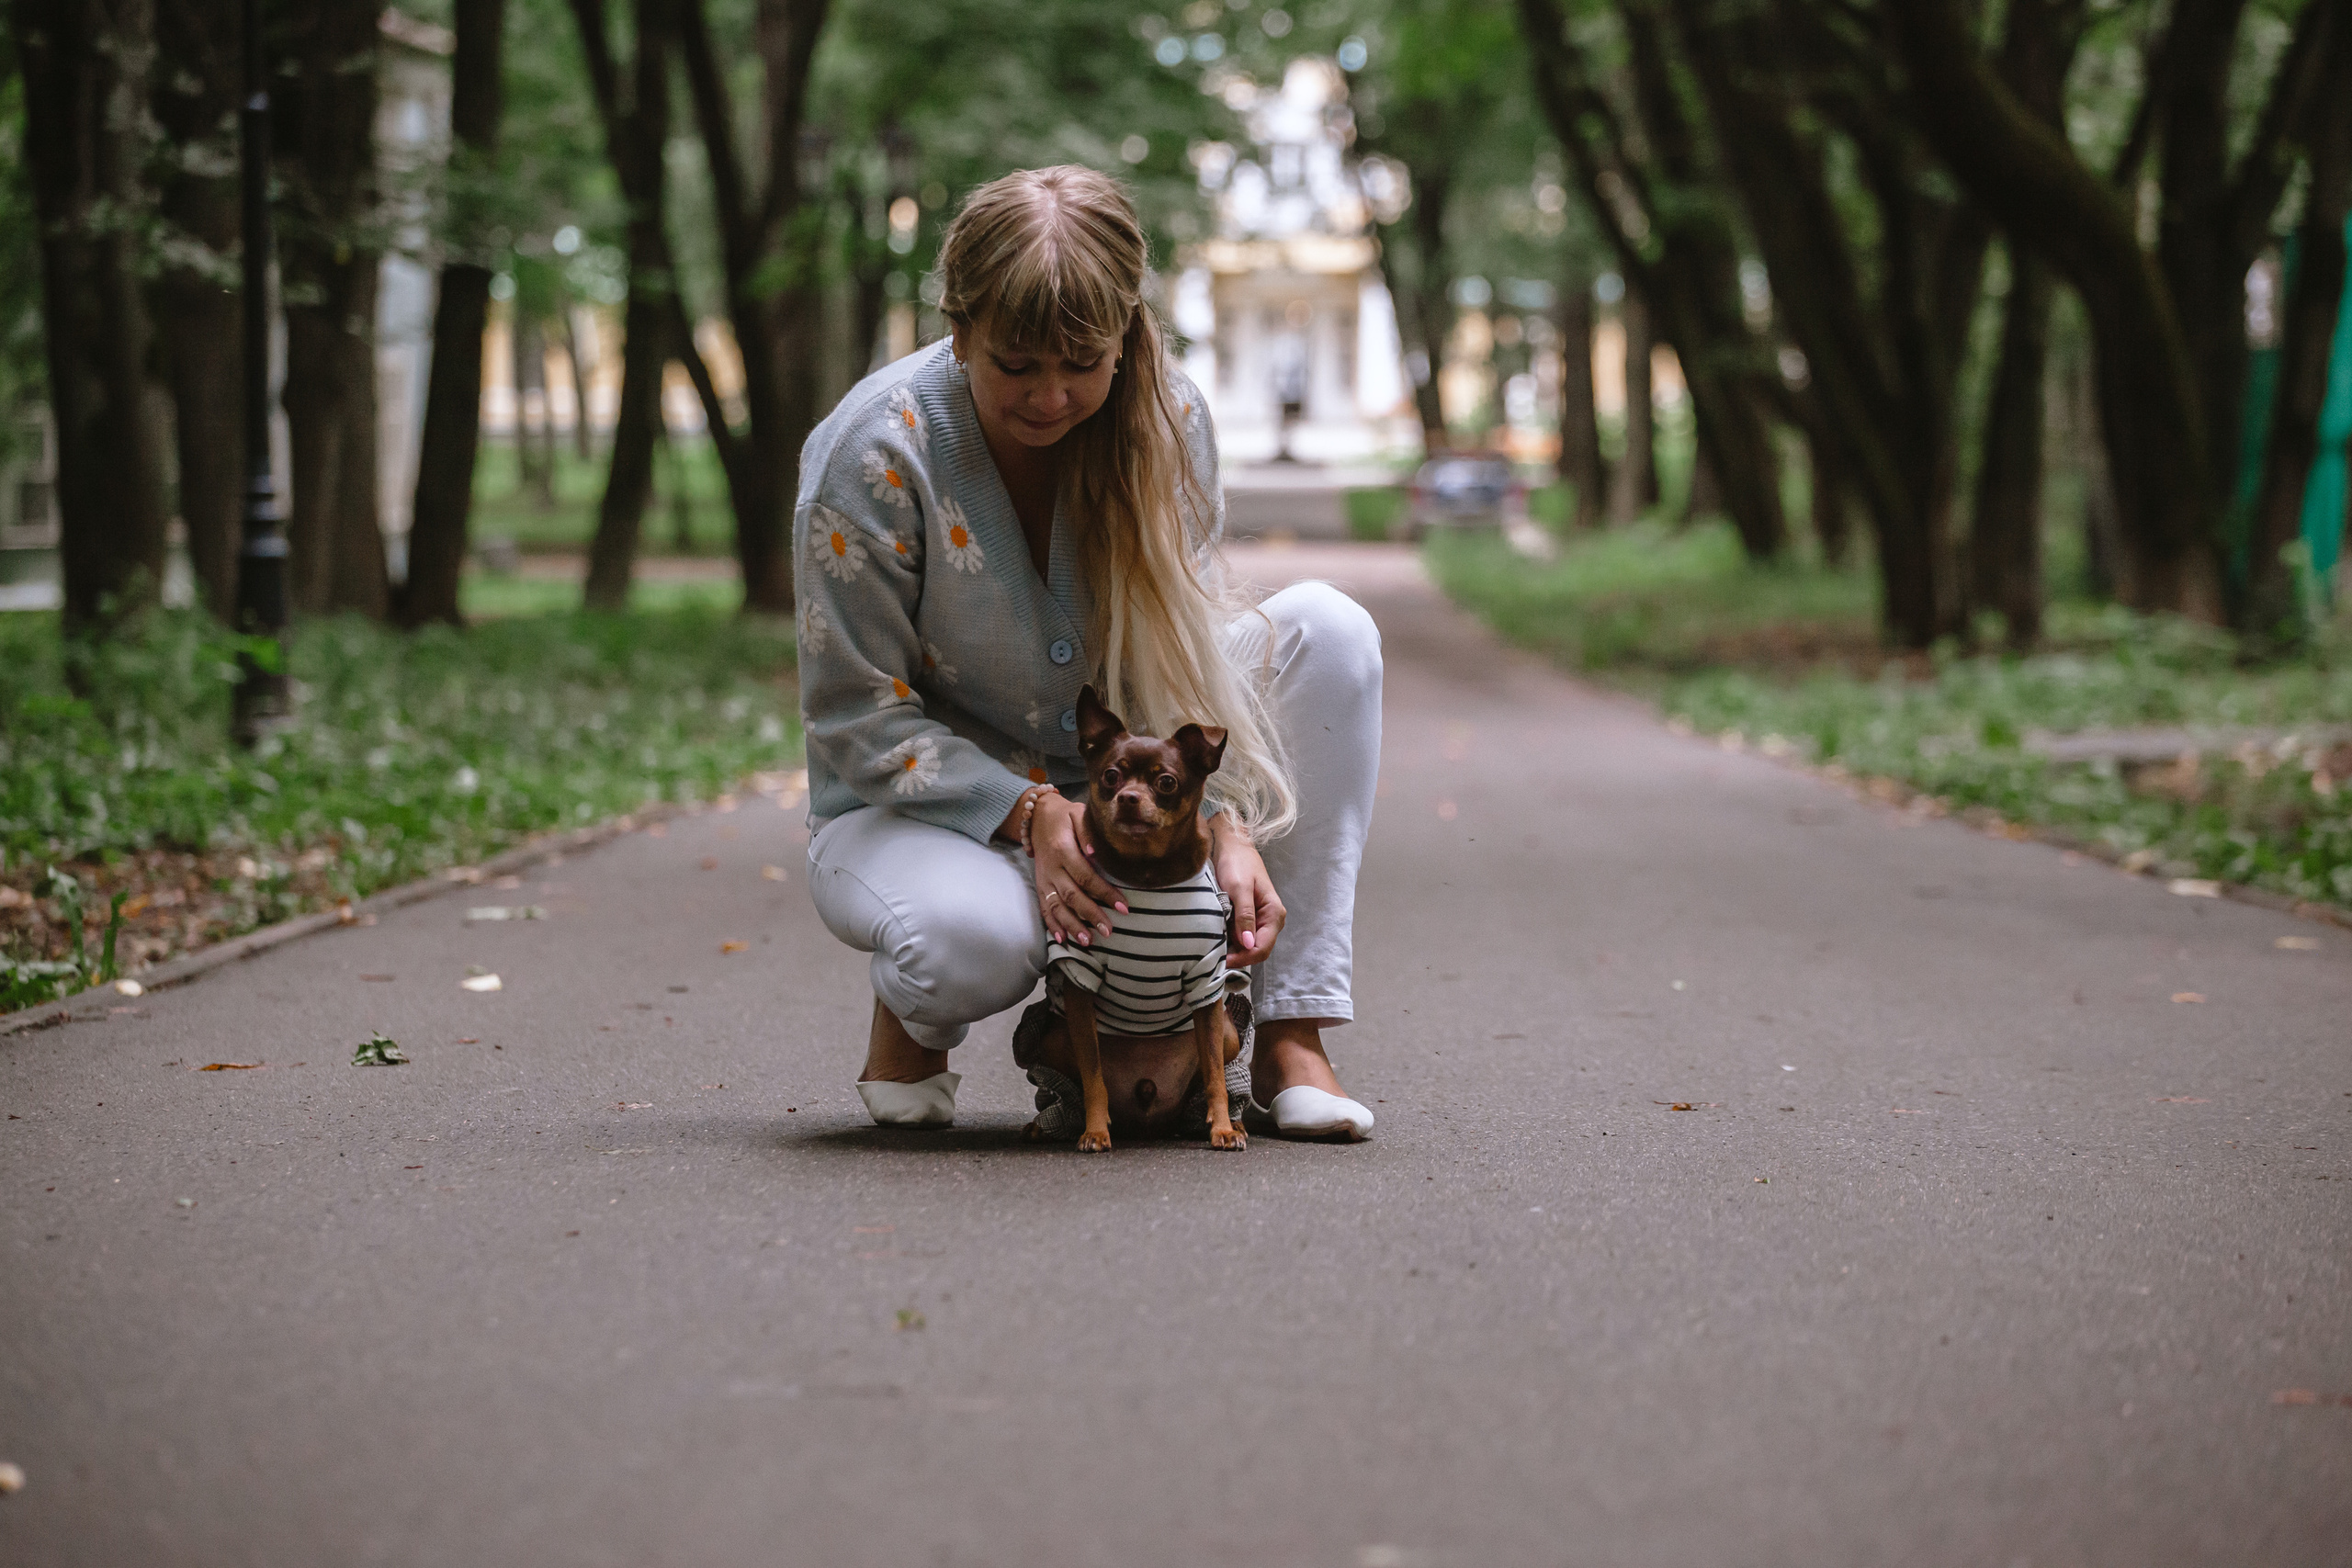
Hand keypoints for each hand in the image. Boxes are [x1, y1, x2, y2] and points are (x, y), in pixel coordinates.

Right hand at [1030, 793, 1124, 945]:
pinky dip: (1052, 924)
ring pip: (1056, 906)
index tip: (1123, 907)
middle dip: (1090, 915)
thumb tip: (1095, 852)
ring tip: (1087, 941)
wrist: (1035, 816)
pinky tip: (1063, 939)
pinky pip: (1044, 908)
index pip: (1086, 876)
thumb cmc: (1064, 816)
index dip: (1104, 893)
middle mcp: (1051, 868)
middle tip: (1108, 931)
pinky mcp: (1040, 885)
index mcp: (1063, 850)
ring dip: (1071, 925)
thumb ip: (1087, 831)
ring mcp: (1044, 879)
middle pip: (1071, 895)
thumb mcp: (1077, 813)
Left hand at [1210, 817, 1283, 966]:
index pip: (1262, 948)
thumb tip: (1249, 944)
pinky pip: (1240, 936)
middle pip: (1256, 950)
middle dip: (1237, 956)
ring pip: (1247, 945)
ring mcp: (1258, 919)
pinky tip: (1215, 938)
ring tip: (1212, 949)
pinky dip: (1228, 940)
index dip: (1243, 958)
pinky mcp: (1247, 917)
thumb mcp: (1239, 888)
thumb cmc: (1237, 862)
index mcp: (1274, 914)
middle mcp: (1270, 920)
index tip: (1222, 960)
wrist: (1231, 844)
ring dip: (1232, 950)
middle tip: (1213, 957)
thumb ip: (1244, 915)